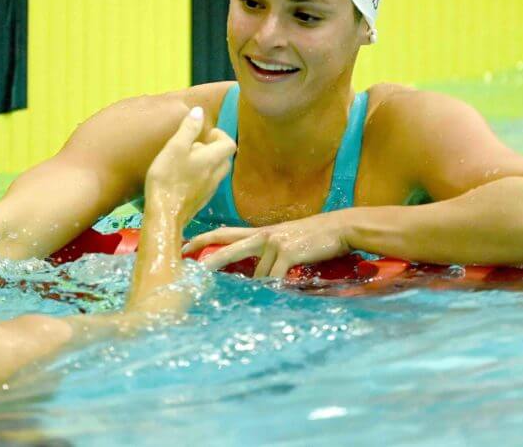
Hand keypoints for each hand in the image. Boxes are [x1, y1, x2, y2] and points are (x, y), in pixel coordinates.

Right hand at [144, 107, 236, 221]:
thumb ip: (188, 129)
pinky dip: (202, 176)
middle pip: (225, 158)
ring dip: (208, 163)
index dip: (220, 135)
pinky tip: (184, 178)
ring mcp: (210, 190)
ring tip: (187, 160)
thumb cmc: (168, 178)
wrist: (164, 214)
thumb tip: (199, 111)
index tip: (206, 134)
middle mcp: (215, 175)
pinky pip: (208, 183)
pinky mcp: (201, 201)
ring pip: (216, 172)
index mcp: (212, 159)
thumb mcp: (175, 148)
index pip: (229, 144)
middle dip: (214, 148)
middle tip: (196, 145)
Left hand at [182, 213, 351, 277]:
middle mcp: (262, 235)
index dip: (202, 239)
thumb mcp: (284, 240)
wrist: (339, 228)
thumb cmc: (313, 237)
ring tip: (266, 294)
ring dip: (261, 287)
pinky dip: (275, 287)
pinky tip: (278, 293)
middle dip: (208, 260)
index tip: (184, 247)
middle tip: (191, 271)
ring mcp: (274, 243)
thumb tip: (253, 274)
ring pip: (257, 274)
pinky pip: (274, 277)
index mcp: (259, 232)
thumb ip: (266, 251)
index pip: (223, 232)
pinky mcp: (288, 253)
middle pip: (227, 247)